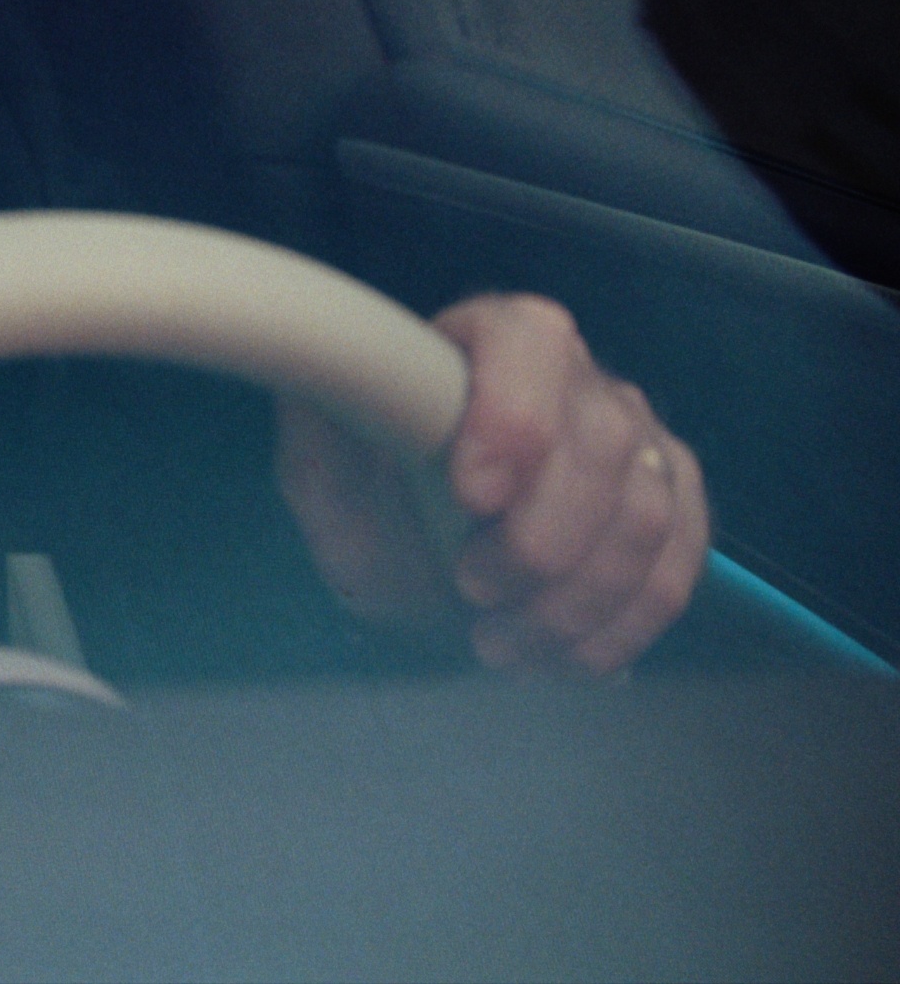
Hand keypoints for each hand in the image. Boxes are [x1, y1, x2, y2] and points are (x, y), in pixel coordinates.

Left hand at [277, 293, 709, 674]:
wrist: (421, 568)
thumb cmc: (373, 506)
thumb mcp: (324, 472)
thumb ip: (319, 420)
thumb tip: (317, 369)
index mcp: (486, 338)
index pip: (527, 341)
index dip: (512, 418)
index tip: (469, 496)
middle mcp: (576, 374)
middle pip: (601, 444)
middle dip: (537, 541)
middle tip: (470, 590)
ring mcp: (636, 437)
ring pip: (643, 516)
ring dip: (573, 600)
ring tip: (499, 640)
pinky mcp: (671, 503)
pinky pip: (675, 564)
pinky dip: (620, 625)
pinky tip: (563, 654)